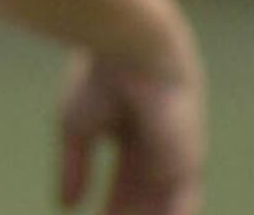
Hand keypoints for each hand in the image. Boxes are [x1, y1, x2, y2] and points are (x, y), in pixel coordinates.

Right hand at [58, 44, 202, 214]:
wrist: (132, 53)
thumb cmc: (100, 80)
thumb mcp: (76, 130)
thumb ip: (75, 169)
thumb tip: (64, 206)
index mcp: (135, 138)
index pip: (126, 184)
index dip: (112, 207)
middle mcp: (161, 152)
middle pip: (147, 201)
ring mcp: (178, 159)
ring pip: (166, 207)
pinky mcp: (189, 164)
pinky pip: (180, 207)